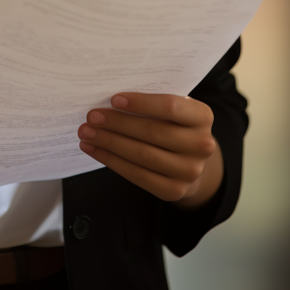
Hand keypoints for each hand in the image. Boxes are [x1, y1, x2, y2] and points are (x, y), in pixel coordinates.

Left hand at [77, 92, 221, 207]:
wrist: (190, 159)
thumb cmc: (173, 125)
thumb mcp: (172, 109)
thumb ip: (151, 102)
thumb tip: (110, 99)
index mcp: (202, 116)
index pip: (170, 107)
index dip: (141, 103)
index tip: (113, 99)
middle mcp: (202, 145)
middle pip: (152, 132)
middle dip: (117, 124)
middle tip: (91, 116)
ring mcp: (190, 171)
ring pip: (142, 155)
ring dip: (109, 143)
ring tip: (87, 133)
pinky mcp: (174, 190)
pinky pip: (137, 176)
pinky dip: (111, 161)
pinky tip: (94, 150)